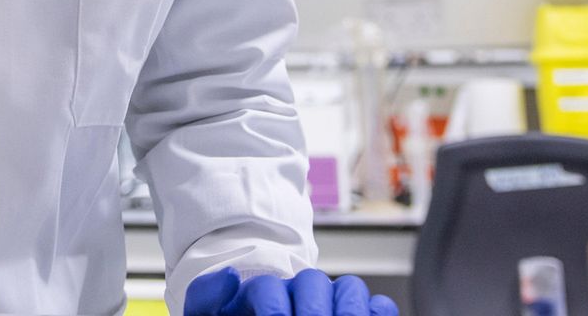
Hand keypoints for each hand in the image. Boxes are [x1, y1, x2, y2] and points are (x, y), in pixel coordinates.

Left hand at [186, 268, 398, 315]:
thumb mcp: (210, 311)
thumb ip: (208, 296)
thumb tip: (230, 275)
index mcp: (262, 294)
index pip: (268, 288)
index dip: (273, 307)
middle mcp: (299, 293)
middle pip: (313, 283)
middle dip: (313, 309)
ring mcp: (331, 303)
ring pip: (350, 287)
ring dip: (349, 308)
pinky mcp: (359, 314)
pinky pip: (379, 305)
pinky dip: (378, 312)